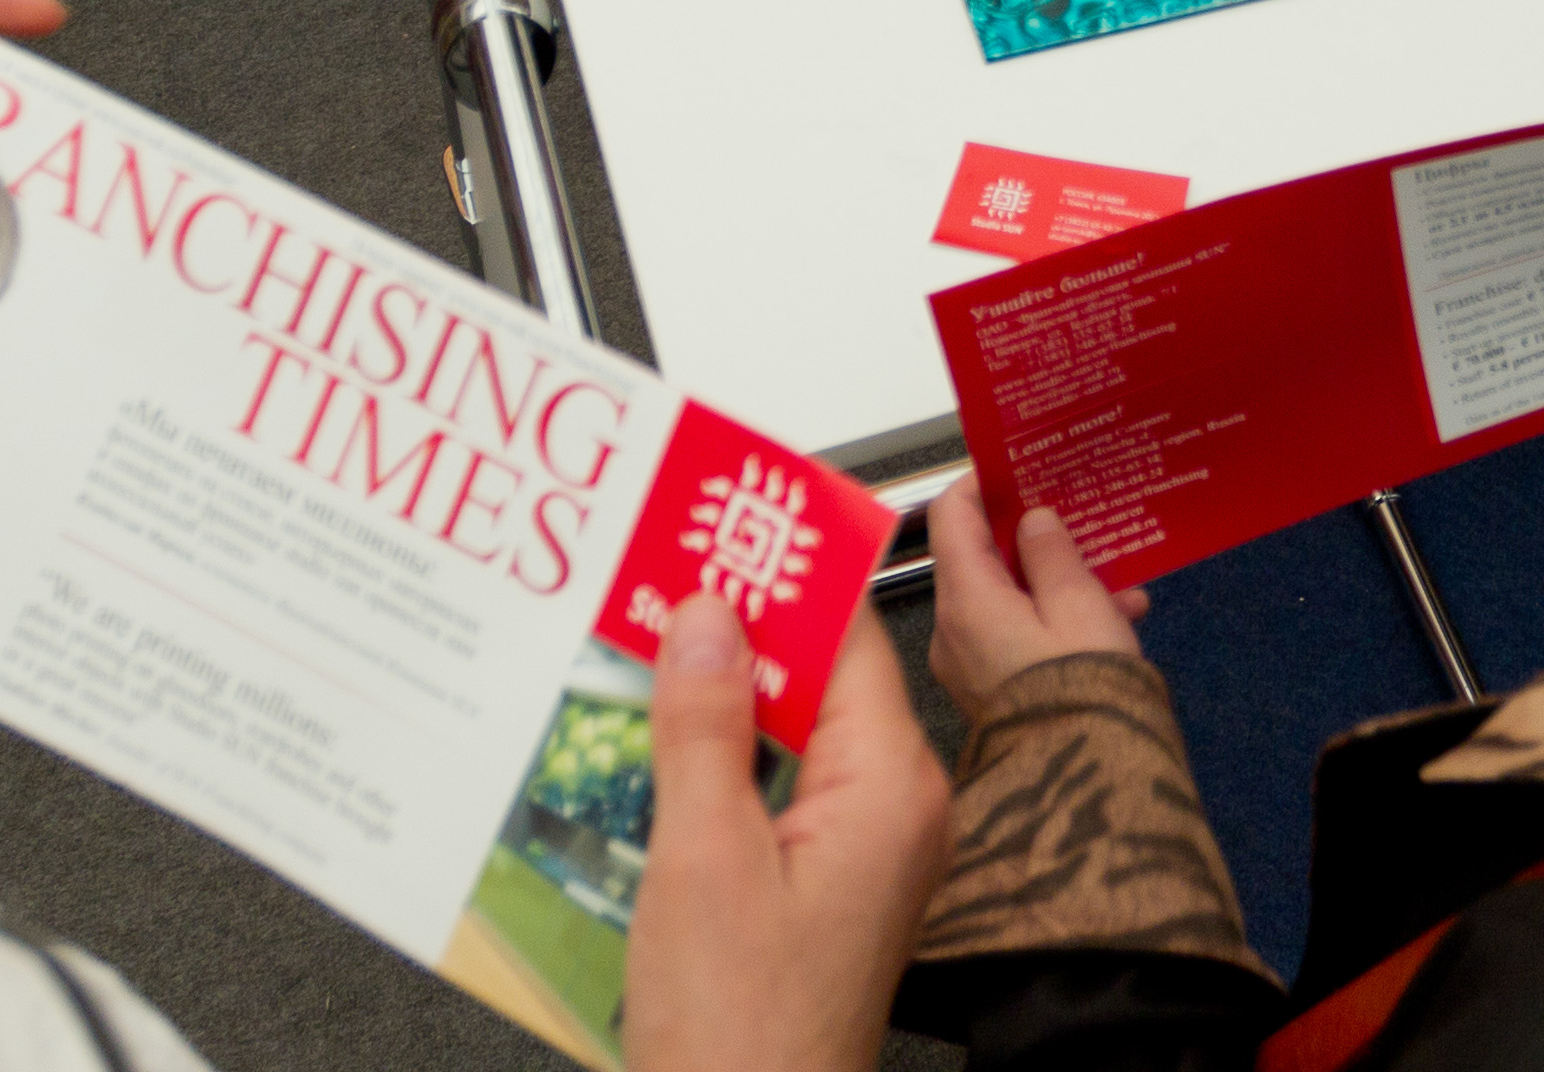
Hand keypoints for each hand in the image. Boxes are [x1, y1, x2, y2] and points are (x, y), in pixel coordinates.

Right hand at [620, 594, 950, 1071]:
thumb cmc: (743, 1032)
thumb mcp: (702, 859)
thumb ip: (705, 725)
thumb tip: (706, 614)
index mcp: (889, 787)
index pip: (845, 636)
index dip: (780, 574)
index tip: (725, 522)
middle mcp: (897, 810)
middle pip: (819, 678)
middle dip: (737, 631)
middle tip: (662, 574)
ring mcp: (868, 850)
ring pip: (796, 733)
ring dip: (723, 697)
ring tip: (646, 646)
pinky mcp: (829, 885)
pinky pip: (784, 789)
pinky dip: (726, 761)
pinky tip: (661, 747)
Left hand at [923, 484, 1152, 715]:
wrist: (1085, 785)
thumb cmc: (1082, 694)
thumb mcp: (1079, 603)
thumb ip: (1052, 550)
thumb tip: (1034, 521)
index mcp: (966, 601)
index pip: (951, 514)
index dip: (985, 483)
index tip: (1022, 468)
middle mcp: (952, 631)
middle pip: (979, 556)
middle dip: (1032, 536)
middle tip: (1077, 520)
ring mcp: (967, 664)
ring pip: (1004, 597)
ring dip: (1052, 580)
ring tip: (1113, 579)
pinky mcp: (990, 690)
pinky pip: (1014, 634)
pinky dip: (1053, 618)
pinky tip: (1111, 619)